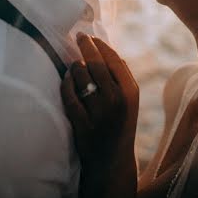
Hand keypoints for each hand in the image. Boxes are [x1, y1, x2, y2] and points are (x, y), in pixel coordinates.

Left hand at [61, 34, 138, 197]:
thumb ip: (122, 76)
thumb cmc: (120, 123)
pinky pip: (69, 95)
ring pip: (81, 76)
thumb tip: (107, 48)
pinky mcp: (82, 124)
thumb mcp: (130, 100)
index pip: (113, 59)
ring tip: (74, 64)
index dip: (100, 44)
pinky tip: (67, 78)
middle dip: (85, 46)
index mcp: (130, 91)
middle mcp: (116, 100)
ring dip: (74, 66)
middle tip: (78, 37)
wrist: (112, 161)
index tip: (90, 35)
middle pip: (95, 64)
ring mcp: (99, 113)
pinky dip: (66, 83)